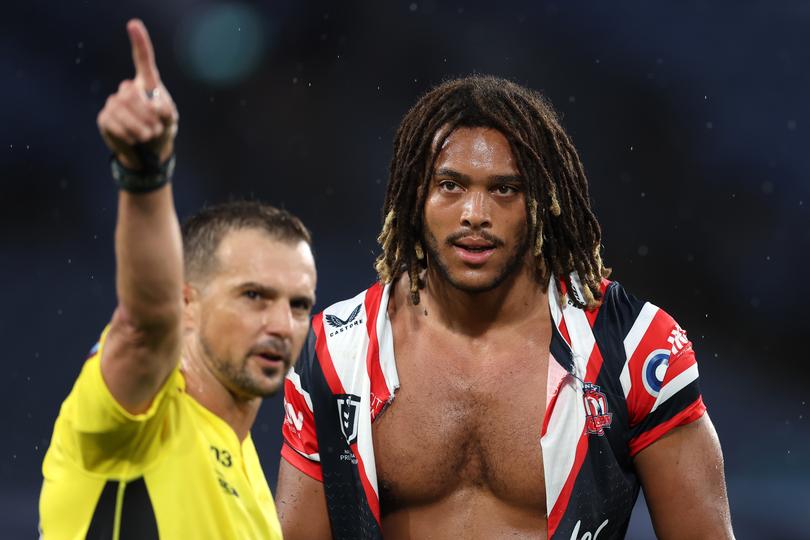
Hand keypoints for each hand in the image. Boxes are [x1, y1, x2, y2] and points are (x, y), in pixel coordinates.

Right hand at [97, 19, 177, 169]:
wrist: (148, 153)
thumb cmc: (162, 131)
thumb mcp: (170, 121)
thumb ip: (166, 111)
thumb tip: (152, 105)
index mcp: (147, 85)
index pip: (143, 60)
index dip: (139, 42)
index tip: (133, 24)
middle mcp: (128, 89)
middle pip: (130, 92)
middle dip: (146, 114)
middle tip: (155, 129)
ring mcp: (114, 103)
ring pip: (121, 107)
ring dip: (140, 126)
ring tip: (148, 135)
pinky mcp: (105, 118)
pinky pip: (114, 122)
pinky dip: (128, 134)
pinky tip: (135, 139)